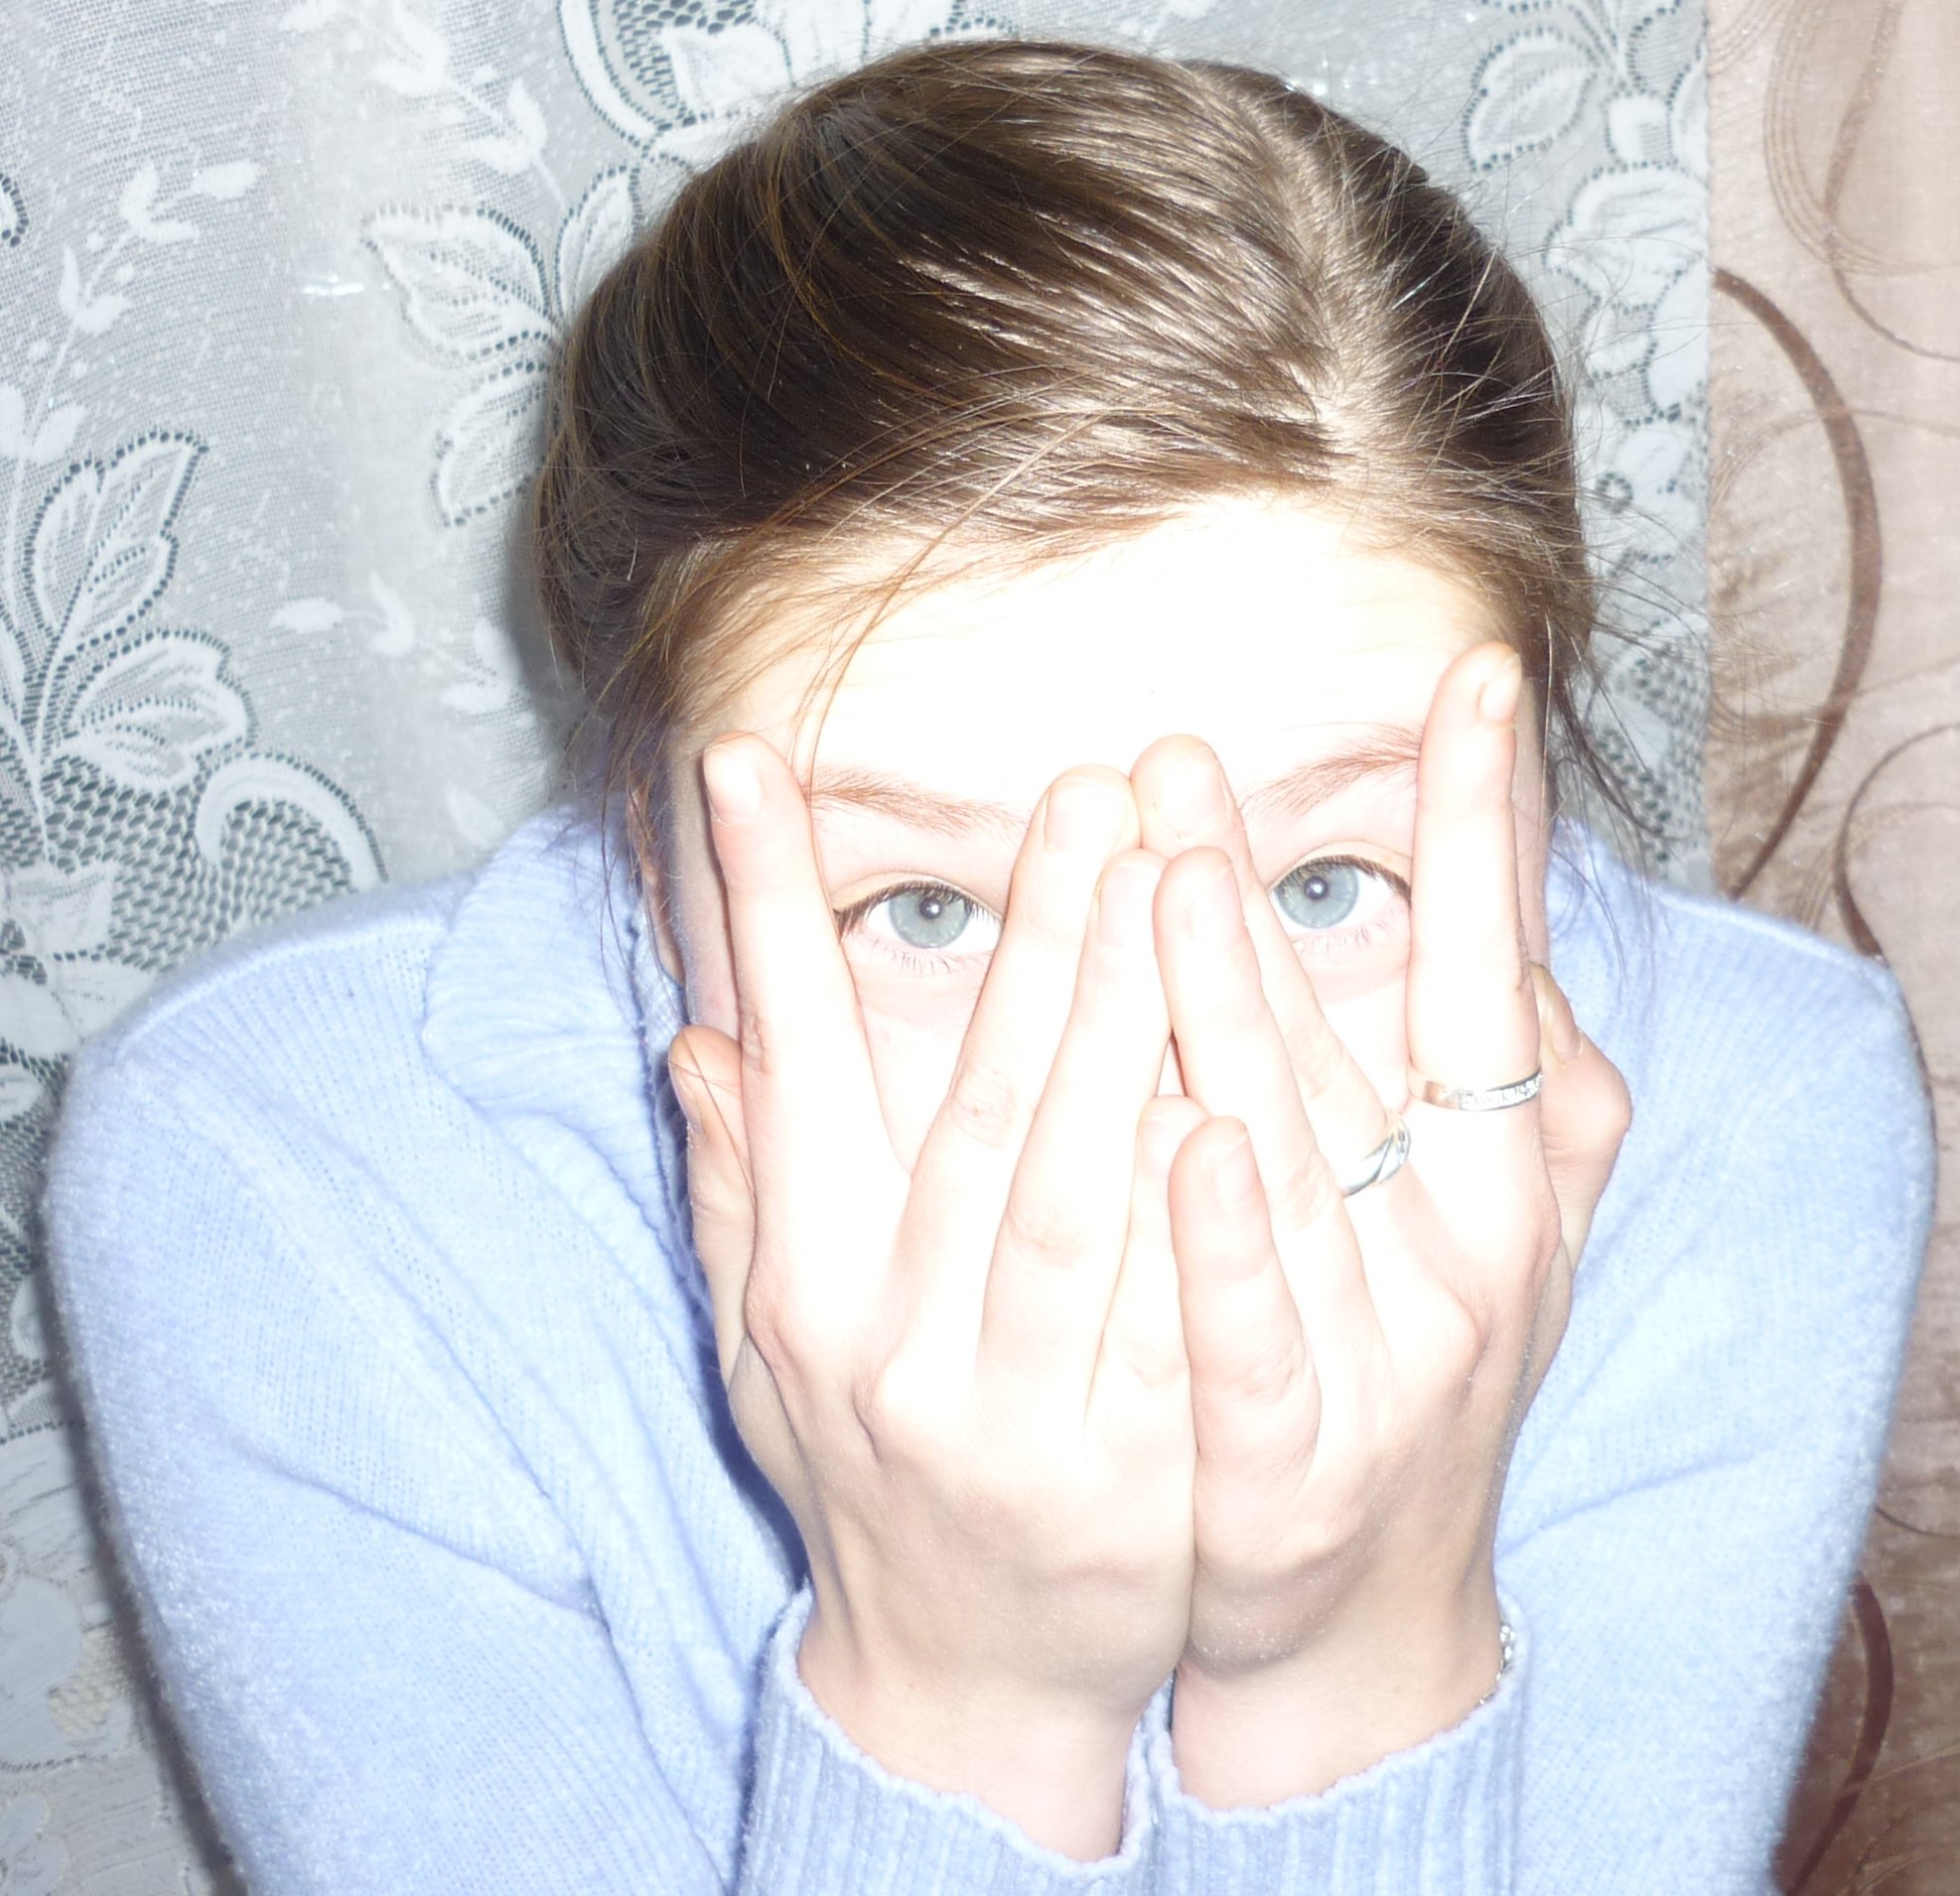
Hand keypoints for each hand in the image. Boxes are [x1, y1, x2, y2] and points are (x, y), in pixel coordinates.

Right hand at [666, 743, 1194, 1860]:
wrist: (971, 1678)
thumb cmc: (867, 1469)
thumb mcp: (769, 1343)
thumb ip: (741, 1185)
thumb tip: (697, 1032)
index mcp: (810, 1289)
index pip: (792, 1070)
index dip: (764, 914)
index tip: (747, 767)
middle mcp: (904, 1344)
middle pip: (980, 1110)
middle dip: (1036, 938)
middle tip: (1090, 787)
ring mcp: (1023, 1416)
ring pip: (1081, 1191)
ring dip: (1128, 1023)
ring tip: (1172, 870)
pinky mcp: (1141, 1475)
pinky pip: (1184, 1314)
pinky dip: (1208, 1200)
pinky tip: (1244, 1082)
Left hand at [1129, 641, 1632, 1806]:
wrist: (1370, 1609)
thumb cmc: (1421, 1373)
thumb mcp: (1496, 1229)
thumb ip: (1522, 1089)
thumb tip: (1521, 939)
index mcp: (1497, 1174)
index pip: (1492, 970)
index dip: (1486, 827)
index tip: (1474, 682)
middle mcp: (1459, 1248)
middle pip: (1351, 1040)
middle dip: (1262, 891)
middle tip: (1179, 753)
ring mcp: (1382, 1355)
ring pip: (1295, 1160)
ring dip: (1234, 1016)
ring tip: (1169, 873)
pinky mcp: (1297, 1457)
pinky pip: (1256, 1335)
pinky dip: (1231, 1240)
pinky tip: (1195, 1140)